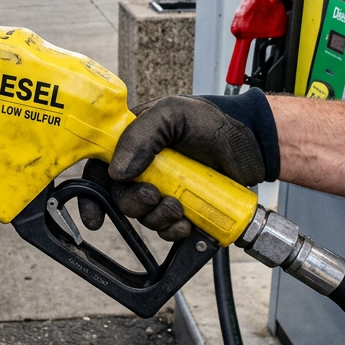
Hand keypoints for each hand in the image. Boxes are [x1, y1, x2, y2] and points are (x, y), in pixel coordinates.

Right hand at [77, 91, 278, 240]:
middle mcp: (144, 170)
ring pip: (144, 218)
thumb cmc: (211, 121)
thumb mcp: (171, 114)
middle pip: (121, 200)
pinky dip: (174, 230)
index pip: (99, 171)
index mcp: (132, 144)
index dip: (92, 195)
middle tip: (155, 196)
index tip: (95, 218)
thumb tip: (118, 172)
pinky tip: (188, 222)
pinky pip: (168, 230)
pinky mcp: (183, 209)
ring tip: (179, 207)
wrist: (252, 143)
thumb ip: (140, 136)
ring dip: (158, 219)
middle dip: (135, 205)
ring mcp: (164, 191)